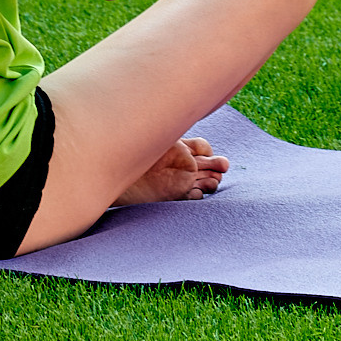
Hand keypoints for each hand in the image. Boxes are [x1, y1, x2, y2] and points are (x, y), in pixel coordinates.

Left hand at [114, 137, 229, 205]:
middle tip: (222, 167)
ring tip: (213, 182)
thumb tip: (201, 158)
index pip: (202, 148)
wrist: (118, 171)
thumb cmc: (138, 151)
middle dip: (217, 166)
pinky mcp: (172, 196)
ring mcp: (178, 180)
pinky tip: (197, 193)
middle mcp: (181, 164)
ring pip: (203, 181)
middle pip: (207, 165)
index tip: (208, 153)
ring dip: (211, 182)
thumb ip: (184, 147)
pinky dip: (197, 197)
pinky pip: (190, 198)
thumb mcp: (166, 142)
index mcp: (179, 147)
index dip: (208, 151)